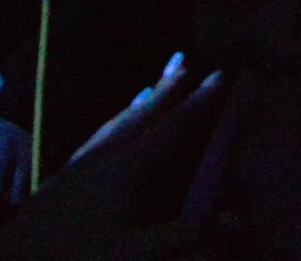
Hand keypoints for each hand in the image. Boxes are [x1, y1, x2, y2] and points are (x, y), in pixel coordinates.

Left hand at [0, 53, 230, 260]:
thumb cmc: (77, 257)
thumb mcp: (136, 254)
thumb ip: (187, 236)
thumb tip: (240, 221)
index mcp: (130, 169)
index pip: (173, 128)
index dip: (199, 103)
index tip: (221, 74)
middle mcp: (107, 157)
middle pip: (143, 115)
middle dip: (166, 90)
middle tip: (184, 60)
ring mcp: (80, 167)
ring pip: (116, 125)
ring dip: (138, 105)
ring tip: (150, 88)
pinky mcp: (61, 181)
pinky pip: (95, 140)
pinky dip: (110, 127)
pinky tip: (107, 135)